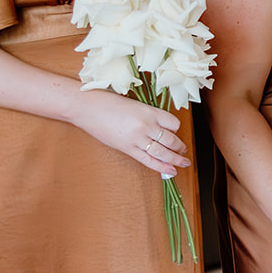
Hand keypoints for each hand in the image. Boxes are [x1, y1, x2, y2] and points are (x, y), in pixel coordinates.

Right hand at [70, 89, 189, 175]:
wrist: (88, 107)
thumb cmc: (108, 102)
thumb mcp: (134, 105)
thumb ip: (147, 116)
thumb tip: (158, 128)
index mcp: (150, 111)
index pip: (173, 123)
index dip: (176, 129)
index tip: (175, 131)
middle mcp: (146, 125)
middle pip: (170, 139)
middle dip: (179, 147)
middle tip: (184, 150)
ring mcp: (137, 138)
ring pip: (162, 152)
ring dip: (175, 158)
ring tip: (183, 162)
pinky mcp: (127, 148)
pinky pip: (148, 160)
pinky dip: (161, 166)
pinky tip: (171, 170)